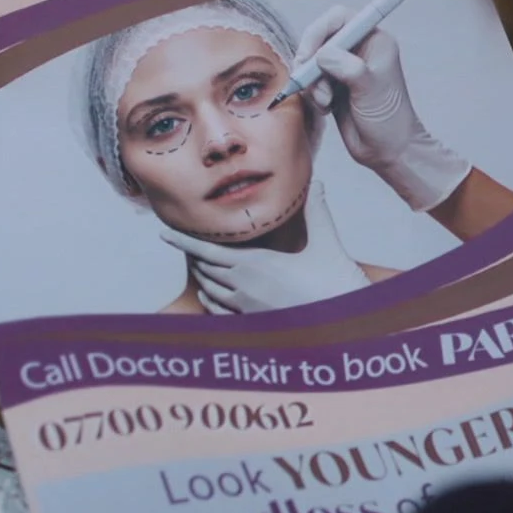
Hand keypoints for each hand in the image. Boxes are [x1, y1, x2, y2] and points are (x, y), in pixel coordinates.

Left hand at [159, 182, 370, 313]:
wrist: (347, 328)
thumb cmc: (336, 286)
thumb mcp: (327, 245)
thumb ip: (317, 213)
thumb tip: (316, 184)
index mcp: (256, 265)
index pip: (208, 250)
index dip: (184, 241)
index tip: (165, 233)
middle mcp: (245, 289)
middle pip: (205, 269)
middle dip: (195, 255)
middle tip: (188, 244)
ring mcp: (248, 311)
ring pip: (211, 291)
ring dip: (204, 277)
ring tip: (201, 265)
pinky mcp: (255, 327)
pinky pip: (220, 314)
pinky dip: (211, 302)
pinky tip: (211, 297)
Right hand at [295, 6, 470, 211]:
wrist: (388, 152)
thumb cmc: (389, 120)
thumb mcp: (370, 89)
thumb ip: (348, 67)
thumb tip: (322, 55)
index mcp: (374, 41)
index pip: (339, 18)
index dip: (320, 31)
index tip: (310, 54)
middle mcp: (359, 50)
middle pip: (320, 38)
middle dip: (311, 60)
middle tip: (308, 79)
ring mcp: (344, 68)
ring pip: (312, 61)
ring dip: (312, 82)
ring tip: (325, 102)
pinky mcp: (333, 86)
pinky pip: (311, 80)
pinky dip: (312, 93)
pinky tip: (325, 109)